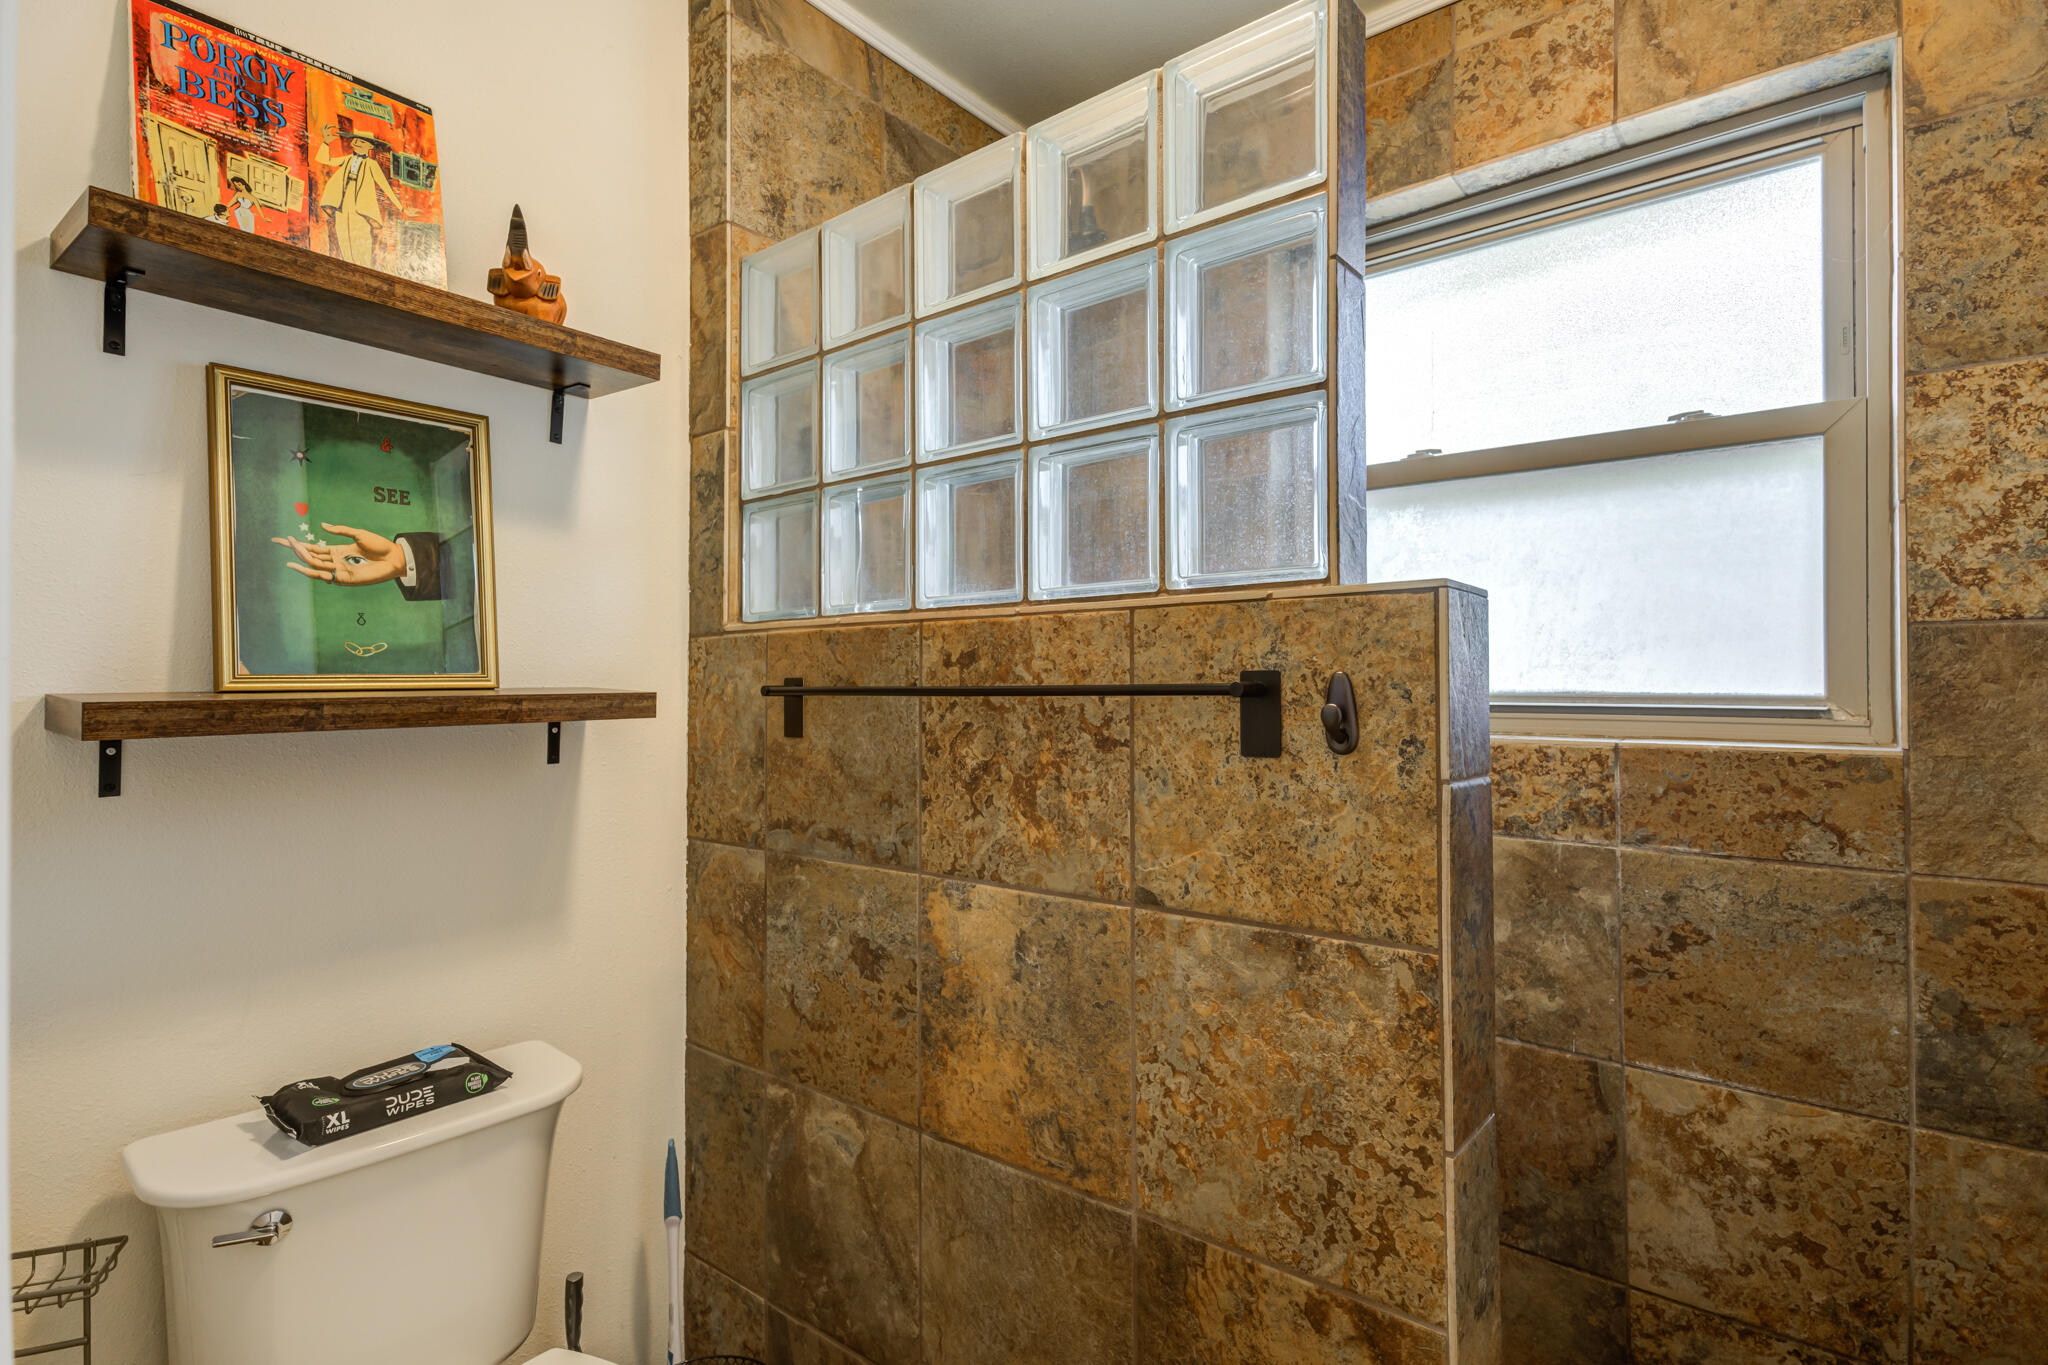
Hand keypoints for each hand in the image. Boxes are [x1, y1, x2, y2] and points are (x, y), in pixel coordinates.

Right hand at [270, 524, 406, 585]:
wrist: (394, 557)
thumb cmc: (379, 546)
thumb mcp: (358, 534)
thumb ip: (341, 530)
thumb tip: (322, 526)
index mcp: (336, 551)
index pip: (312, 548)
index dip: (297, 544)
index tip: (281, 539)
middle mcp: (335, 561)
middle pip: (310, 556)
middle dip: (295, 548)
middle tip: (282, 540)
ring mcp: (338, 570)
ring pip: (314, 565)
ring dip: (301, 557)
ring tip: (291, 547)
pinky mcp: (344, 579)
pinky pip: (324, 576)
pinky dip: (311, 572)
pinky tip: (301, 566)